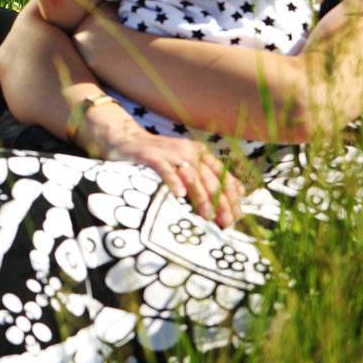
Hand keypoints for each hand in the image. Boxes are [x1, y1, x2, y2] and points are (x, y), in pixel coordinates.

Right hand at [84, 105, 244, 226]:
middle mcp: (189, 151)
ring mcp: (170, 152)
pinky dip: (173, 181)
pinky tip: (179, 195)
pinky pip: (165, 170)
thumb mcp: (184, 164)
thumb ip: (205, 176)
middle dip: (220, 203)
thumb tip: (238, 193)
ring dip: (202, 197)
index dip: (231, 196)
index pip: (222, 176)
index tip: (237, 216)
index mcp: (200, 153)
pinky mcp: (151, 156)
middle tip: (225, 223)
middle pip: (210, 179)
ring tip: (207, 216)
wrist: (124, 139)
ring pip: (192, 177)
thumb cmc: (157, 158)